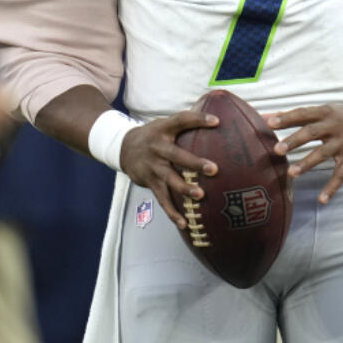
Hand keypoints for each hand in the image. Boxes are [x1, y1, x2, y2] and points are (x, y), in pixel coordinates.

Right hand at [119, 110, 218, 229]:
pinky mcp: (150, 182)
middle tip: (213, 169)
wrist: (123, 148)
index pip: (181, 120)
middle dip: (194, 163)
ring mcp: (152, 166)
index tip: (217, 121)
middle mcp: (157, 148)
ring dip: (184, 188)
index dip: (198, 119)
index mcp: (163, 129)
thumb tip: (219, 119)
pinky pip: (162, 200)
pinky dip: (172, 213)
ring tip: (199, 196)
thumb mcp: (165, 124)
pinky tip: (185, 224)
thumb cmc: (153, 134)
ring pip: (169, 179)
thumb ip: (187, 123)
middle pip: (176, 155)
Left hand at [266, 104, 342, 203]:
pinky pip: (341, 174)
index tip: (268, 122)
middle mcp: (334, 126)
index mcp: (325, 112)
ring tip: (291, 173)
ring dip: (307, 163)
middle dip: (294, 141)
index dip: (286, 118)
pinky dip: (331, 187)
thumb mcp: (324, 112)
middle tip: (277, 150)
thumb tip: (266, 116)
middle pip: (311, 132)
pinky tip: (322, 199)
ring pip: (323, 153)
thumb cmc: (342, 118)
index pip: (303, 113)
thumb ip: (297, 116)